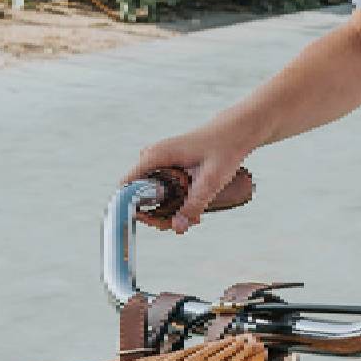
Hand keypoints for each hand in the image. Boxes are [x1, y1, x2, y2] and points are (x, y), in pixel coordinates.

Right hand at [122, 128, 251, 234]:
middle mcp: (151, 158)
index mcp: (155, 156)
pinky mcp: (165, 166)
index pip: (126, 187)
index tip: (159, 222)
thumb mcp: (211, 179)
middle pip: (138, 196)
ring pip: (151, 196)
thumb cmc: (224, 148)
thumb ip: (194, 204)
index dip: (133, 209)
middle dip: (159, 215)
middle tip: (185, 223)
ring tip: (195, 218)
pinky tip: (193, 210)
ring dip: (169, 211)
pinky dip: (174, 202)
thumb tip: (177, 229)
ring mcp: (157, 162)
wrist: (235, 132)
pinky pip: (160, 190)